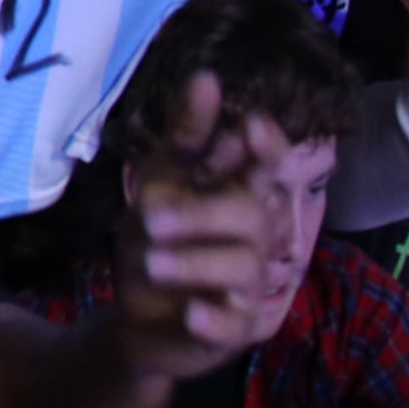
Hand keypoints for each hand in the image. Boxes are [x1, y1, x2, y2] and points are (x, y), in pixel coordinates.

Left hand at [108, 72, 299, 379]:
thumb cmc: (158, 237)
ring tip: (151, 262)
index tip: (250, 128)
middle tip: (150, 218)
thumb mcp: (160, 181)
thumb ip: (185, 137)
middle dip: (203, 214)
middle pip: (254, 216)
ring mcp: (251, 285)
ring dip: (195, 262)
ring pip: (244, 266)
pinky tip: (191, 312)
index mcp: (242, 194)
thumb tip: (207, 78)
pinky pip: (237, 323)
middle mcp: (257, 237)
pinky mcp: (239, 329)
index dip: (269, 149)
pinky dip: (215, 318)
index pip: (272, 167)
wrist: (136, 312)